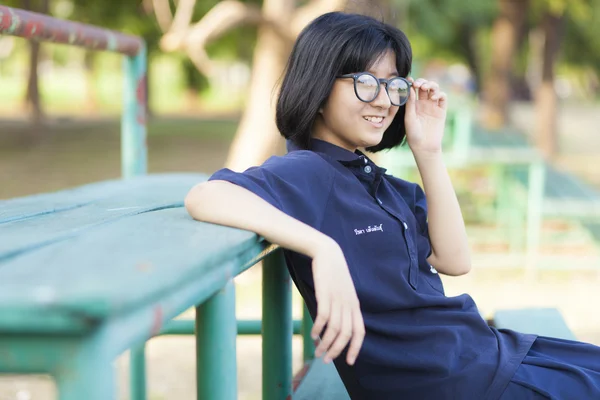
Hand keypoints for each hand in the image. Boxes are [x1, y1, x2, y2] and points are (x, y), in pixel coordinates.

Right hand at [310, 238, 364, 365]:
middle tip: (326, 360)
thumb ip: (344, 307)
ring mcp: (337, 299)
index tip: (349, 362)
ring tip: (317, 351)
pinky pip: (323, 317)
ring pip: (333, 329)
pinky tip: (313, 335)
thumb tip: (338, 326)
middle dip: (336, 351)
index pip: (359, 332)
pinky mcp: (325, 294)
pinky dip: (318, 329)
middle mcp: (348, 304)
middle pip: (345, 334)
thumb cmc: (334, 274)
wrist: (328, 253)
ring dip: (325, 343)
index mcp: (355, 305)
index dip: (355, 348)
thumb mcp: (344, 292)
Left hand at [404, 78, 447, 154]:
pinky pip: (443, 98)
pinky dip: (440, 94)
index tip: (409, 80)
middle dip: (422, 82)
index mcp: (414, 104)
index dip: (413, 83)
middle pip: (425, 86)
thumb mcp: (409, 117)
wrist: (424, 146)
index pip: (414, 89)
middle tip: (418, 84)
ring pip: (434, 89)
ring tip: (426, 88)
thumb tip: (409, 87)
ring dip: (431, 85)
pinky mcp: (441, 110)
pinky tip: (434, 97)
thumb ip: (410, 103)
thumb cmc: (413, 134)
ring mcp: (433, 106)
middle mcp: (423, 103)